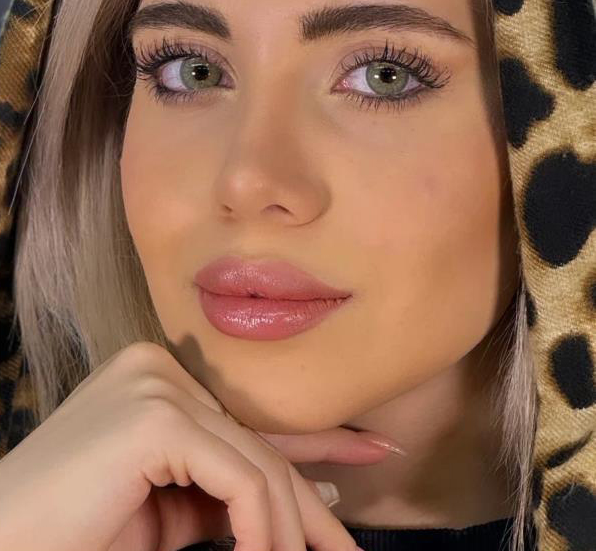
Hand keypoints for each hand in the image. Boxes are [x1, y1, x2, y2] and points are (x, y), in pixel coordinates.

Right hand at [0, 341, 396, 550]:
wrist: (4, 542)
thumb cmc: (81, 530)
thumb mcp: (174, 509)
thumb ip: (229, 492)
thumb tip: (314, 499)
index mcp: (159, 377)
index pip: (247, 418)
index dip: (314, 443)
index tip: (368, 454)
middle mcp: (160, 365)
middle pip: (256, 444)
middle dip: (310, 501)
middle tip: (351, 549)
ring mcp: (157, 385)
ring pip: (256, 463)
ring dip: (289, 531)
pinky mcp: (156, 416)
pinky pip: (239, 480)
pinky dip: (262, 531)